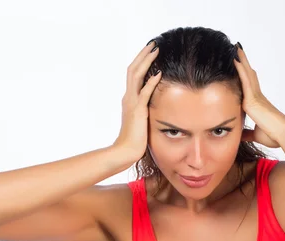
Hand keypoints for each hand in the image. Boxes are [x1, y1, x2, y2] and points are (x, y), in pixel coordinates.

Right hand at [112, 41, 162, 162]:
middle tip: (153, 44)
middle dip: (143, 55)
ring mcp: (131, 103)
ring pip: (136, 75)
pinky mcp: (137, 111)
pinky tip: (159, 73)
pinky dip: (151, 81)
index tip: (149, 53)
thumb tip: (153, 109)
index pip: (133, 76)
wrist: (125, 151)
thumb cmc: (134, 141)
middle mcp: (128, 98)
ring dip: (146, 61)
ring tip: (156, 50)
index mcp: (129, 100)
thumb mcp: (140, 122)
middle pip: (133, 69)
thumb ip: (145, 112)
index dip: (141, 63)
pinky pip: (144, 92)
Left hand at [233, 44, 284, 148]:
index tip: (241, 66)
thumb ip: (246, 134)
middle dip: (244, 63)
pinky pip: (245, 79)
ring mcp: (255, 96)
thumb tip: (239, 135)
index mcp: (257, 104)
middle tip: (238, 50)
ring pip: (247, 73)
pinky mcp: (253, 99)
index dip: (245, 75)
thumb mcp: (255, 134)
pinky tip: (235, 58)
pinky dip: (240, 68)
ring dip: (241, 60)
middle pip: (249, 75)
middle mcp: (257, 97)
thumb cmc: (273, 136)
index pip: (249, 87)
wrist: (282, 135)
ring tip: (236, 47)